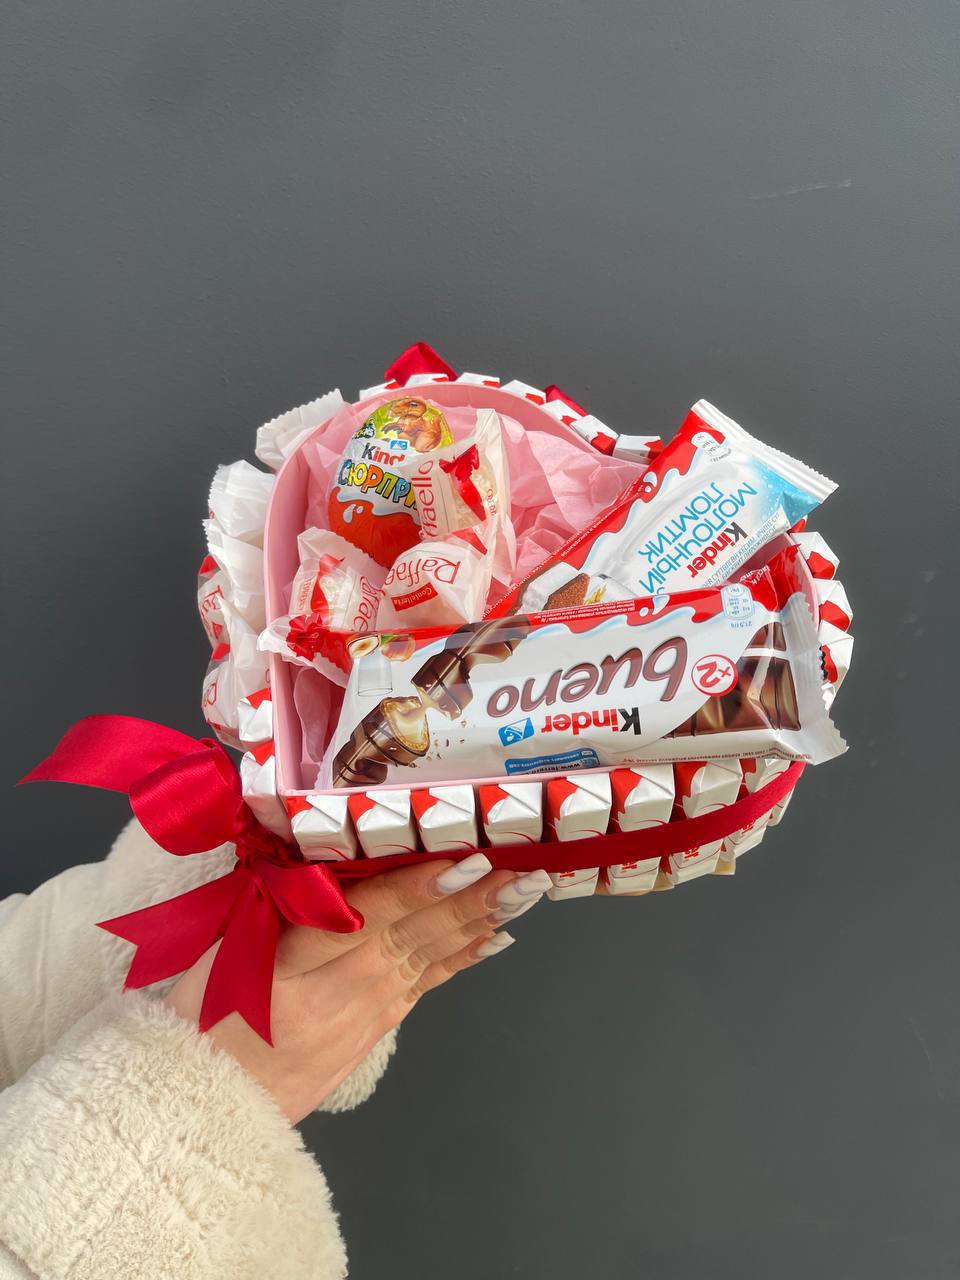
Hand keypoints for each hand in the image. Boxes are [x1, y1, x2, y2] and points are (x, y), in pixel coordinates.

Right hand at [164, 855, 549, 1122]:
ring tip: (526, 892)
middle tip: (525, 868)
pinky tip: (499, 936)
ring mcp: (373, 1004)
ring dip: (484, 919)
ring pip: (435, 952)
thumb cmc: (211, 1015)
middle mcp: (349, 982)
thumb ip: (273, 900)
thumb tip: (315, 851)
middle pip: (420, 930)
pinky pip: (431, 980)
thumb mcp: (223, 949)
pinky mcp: (381, 1020)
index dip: (419, 886)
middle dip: (477, 897)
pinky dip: (466, 955)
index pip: (370, 913)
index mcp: (302, 957)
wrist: (214, 1100)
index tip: (462, 861)